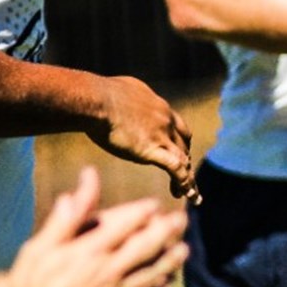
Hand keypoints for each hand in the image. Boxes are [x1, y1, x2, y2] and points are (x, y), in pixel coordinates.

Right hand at [6, 168, 189, 286]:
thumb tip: (86, 179)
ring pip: (153, 275)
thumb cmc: (29, 286)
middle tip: (181, 219)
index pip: (124, 225)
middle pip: (146, 247)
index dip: (142, 212)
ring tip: (184, 250)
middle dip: (167, 231)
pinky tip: (168, 286)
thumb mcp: (41, 247)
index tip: (155, 205)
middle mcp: (106, 272)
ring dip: (171, 262)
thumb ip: (68, 215)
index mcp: (88, 252)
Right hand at [89, 77, 197, 203]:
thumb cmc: (99, 94)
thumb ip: (128, 98)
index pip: (177, 126)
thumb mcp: (121, 90)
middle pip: (183, 145)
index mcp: (159, 107)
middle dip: (186, 161)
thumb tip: (119, 98)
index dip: (179, 141)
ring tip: (190, 196)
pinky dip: (182, 182)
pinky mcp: (151, 150)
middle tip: (187, 178)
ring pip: (183, 160)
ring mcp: (160, 136)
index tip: (180, 153)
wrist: (96, 99)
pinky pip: (175, 168)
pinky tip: (184, 194)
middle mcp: (166, 121)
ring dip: (188, 179)